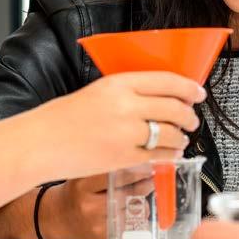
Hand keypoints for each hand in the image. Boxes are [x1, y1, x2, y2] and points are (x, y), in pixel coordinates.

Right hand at [34, 71, 204, 178]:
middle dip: (189, 115)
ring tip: (182, 138)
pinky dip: (169, 155)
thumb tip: (160, 96)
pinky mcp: (123, 157)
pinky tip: (171, 154)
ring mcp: (125, 132)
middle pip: (173, 108)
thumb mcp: (97, 92)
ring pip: (169, 133)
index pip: (166, 81)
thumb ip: (128, 92)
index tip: (198, 93)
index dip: (188, 87)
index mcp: (118, 83)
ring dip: (181, 137)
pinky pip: (157, 156)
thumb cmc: (63, 118)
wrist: (40, 143)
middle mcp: (125, 105)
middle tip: (192, 119)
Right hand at [48, 172, 152, 238]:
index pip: (116, 177)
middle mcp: (90, 208)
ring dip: (142, 205)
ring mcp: (97, 226)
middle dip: (145, 186)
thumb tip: (137, 162)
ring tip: (139, 198)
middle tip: (152, 180)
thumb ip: (106, 168)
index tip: (149, 166)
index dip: (137, 172)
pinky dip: (137, 221)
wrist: (58, 218)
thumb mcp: (83, 174)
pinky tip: (134, 214)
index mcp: (83, 187)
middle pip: (128, 196)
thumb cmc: (75, 193)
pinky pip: (130, 230)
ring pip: (133, 214)